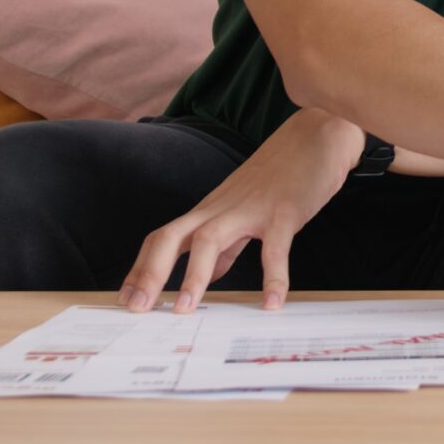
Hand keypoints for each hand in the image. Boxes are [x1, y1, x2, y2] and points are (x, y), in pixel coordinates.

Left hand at [120, 109, 364, 313]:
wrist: (318, 135)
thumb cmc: (282, 175)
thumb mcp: (246, 211)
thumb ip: (229, 244)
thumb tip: (211, 274)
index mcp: (211, 210)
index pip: (164, 238)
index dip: (141, 268)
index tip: (125, 299)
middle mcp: (222, 208)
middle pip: (172, 235)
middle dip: (149, 272)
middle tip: (136, 308)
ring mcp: (251, 208)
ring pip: (210, 238)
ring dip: (194, 274)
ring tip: (185, 309)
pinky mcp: (284, 211)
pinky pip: (275, 249)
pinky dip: (273, 278)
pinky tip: (272, 303)